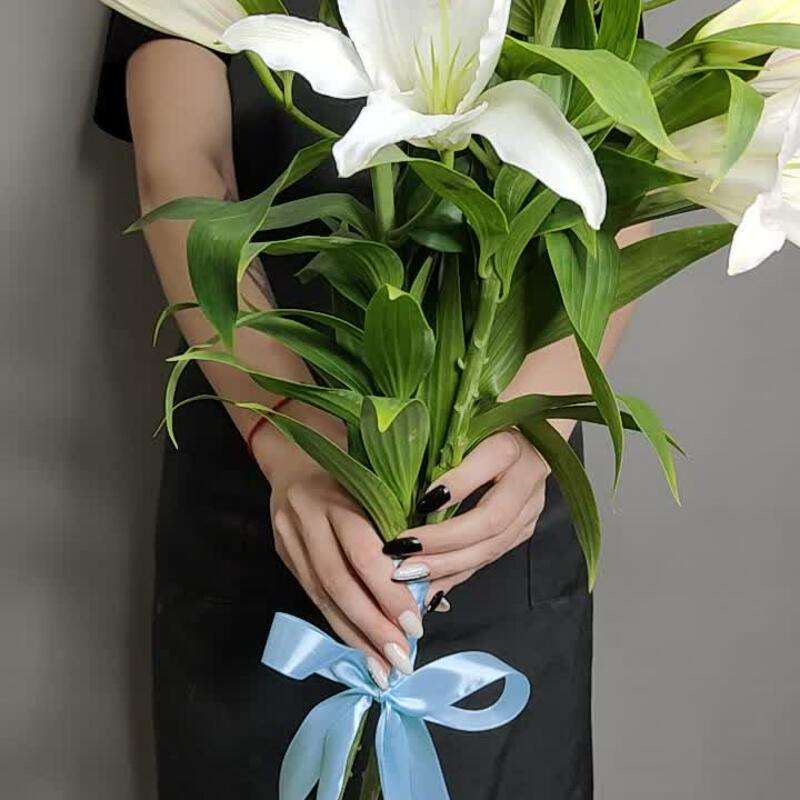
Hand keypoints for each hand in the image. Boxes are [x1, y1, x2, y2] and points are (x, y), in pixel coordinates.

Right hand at [252, 412, 423, 689]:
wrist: (294, 452)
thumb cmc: (353, 462)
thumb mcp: (377, 479)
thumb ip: (398, 522)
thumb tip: (434, 584)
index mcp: (336, 494)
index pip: (362, 550)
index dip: (388, 591)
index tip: (417, 623)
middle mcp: (306, 517)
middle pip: (337, 581)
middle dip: (371, 625)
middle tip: (401, 658)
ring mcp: (289, 537)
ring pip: (321, 595)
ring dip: (353, 636)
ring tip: (382, 669)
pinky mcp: (283, 552)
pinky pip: (312, 595)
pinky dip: (338, 625)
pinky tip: (358, 650)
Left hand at [393, 430, 549, 607]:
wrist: (529, 429)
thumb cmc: (482, 420)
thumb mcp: (462, 422)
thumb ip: (441, 442)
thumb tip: (396, 465)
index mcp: (510, 442)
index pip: (489, 462)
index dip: (456, 485)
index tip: (420, 502)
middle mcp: (527, 476)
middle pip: (490, 519)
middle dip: (444, 542)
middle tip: (403, 554)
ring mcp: (530, 506)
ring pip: (493, 546)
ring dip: (448, 565)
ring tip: (411, 576)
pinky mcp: (525, 527)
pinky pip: (490, 557)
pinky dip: (458, 574)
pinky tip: (430, 586)